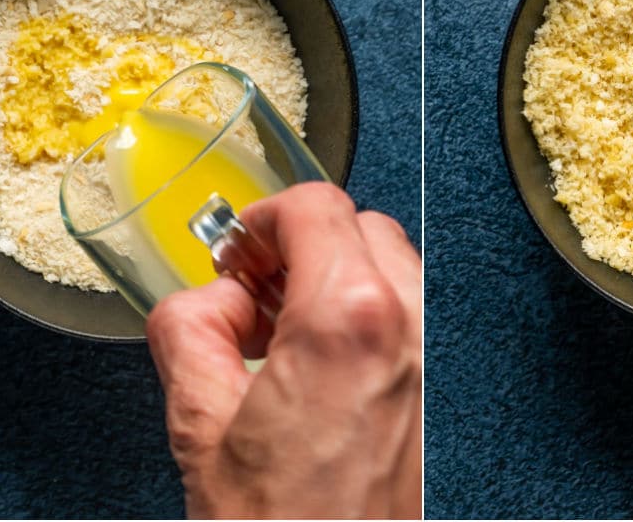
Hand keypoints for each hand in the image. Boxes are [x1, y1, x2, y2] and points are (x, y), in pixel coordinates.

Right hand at [145, 182, 421, 518]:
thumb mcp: (199, 426)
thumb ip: (189, 329)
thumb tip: (206, 299)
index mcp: (348, 319)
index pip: (314, 205)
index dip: (261, 220)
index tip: (236, 254)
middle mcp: (410, 326)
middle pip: (356, 227)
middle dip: (297, 250)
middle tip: (252, 297)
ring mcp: (435, 358)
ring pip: (387, 267)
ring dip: (332, 281)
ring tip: (280, 339)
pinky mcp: (443, 390)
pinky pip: (407, 316)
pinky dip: (364, 317)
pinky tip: (317, 370)